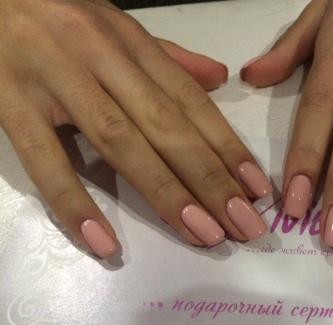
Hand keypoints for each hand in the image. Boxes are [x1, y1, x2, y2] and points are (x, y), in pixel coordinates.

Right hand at [0, 0, 271, 258]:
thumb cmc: (54, 13)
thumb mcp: (116, 26)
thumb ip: (169, 57)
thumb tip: (219, 80)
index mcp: (132, 43)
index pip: (191, 103)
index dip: (228, 148)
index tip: (256, 190)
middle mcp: (102, 59)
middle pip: (167, 128)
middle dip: (212, 180)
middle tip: (245, 224)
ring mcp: (56, 81)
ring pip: (122, 143)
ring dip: (168, 194)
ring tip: (204, 234)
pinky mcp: (10, 103)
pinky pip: (46, 160)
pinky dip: (76, 203)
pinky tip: (105, 242)